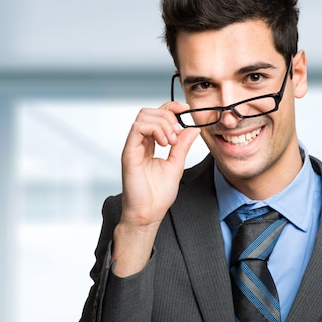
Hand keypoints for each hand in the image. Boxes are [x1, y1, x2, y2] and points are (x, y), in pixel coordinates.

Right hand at [112, 101, 199, 275]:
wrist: (148, 213)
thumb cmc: (158, 195)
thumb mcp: (177, 164)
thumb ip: (183, 145)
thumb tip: (193, 128)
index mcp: (150, 144)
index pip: (157, 115)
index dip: (171, 108)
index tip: (186, 111)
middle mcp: (139, 143)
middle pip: (149, 111)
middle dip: (168, 115)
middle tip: (178, 133)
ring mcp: (133, 146)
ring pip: (143, 116)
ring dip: (162, 123)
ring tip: (172, 141)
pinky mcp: (129, 153)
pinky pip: (137, 128)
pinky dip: (154, 130)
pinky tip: (165, 143)